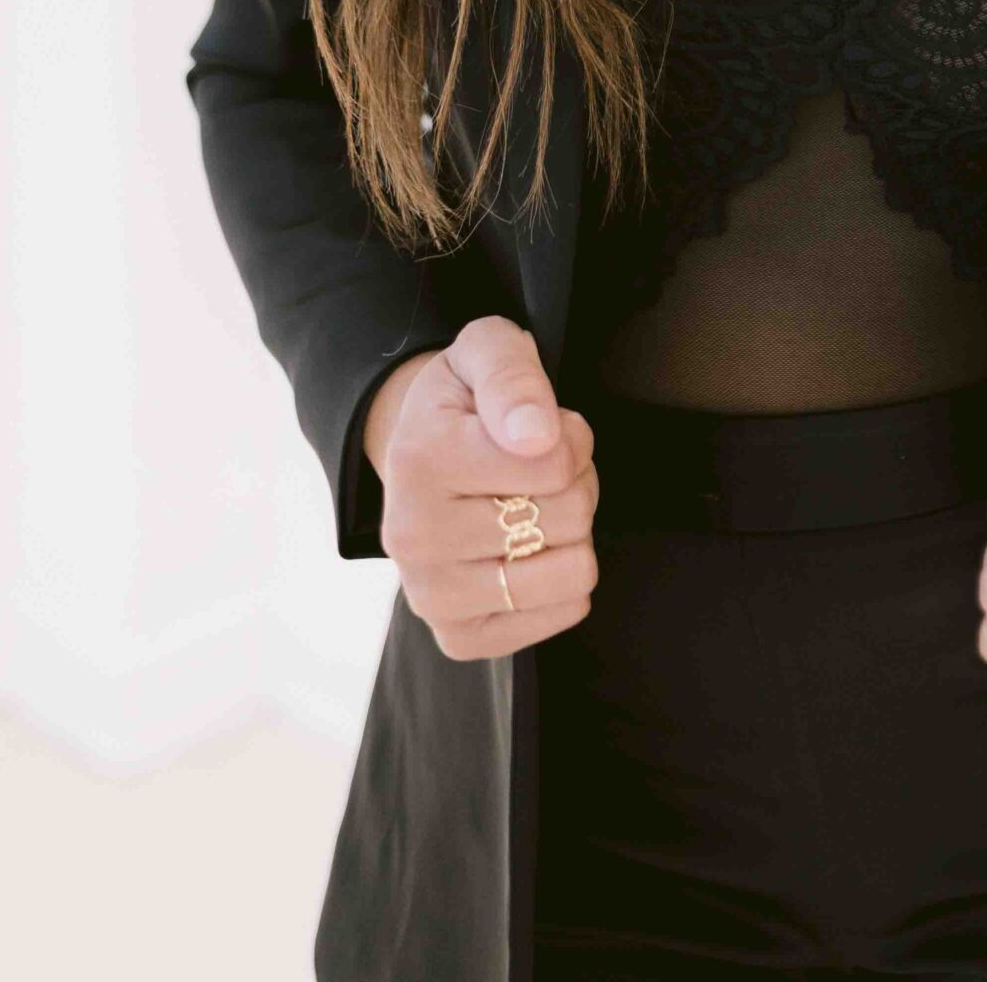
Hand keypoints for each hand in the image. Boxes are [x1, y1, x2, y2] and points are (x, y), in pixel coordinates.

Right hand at [364, 316, 599, 660]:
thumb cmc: (467, 400)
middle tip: (535, 470)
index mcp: (420, 458)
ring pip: (573, 571)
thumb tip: (536, 436)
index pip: (556, 462)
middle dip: (574, 483)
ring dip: (573, 534)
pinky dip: (565, 580)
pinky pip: (563, 614)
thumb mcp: (488, 350)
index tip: (543, 429)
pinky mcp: (457, 636)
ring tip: (535, 508)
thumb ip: (513, 377)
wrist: (422, 454)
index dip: (571, 438)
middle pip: (571, 516)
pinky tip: (528, 552)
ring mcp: (430, 595)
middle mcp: (412, 536)